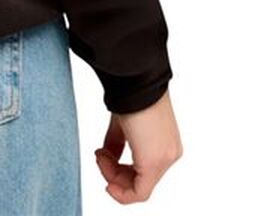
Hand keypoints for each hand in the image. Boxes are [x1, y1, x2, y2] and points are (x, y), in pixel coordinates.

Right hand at [94, 88, 182, 202]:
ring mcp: (164, 160)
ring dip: (113, 176)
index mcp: (166, 143)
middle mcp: (170, 154)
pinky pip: (138, 192)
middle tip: (99, 155)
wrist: (135, 78)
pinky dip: (120, 190)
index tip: (101, 154)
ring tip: (100, 155)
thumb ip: (117, 144)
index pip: (143, 171)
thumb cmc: (130, 91)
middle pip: (140, 182)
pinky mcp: (153, 162)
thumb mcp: (123, 122)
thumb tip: (107, 156)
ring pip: (138, 188)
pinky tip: (106, 176)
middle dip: (114, 173)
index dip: (118, 169)